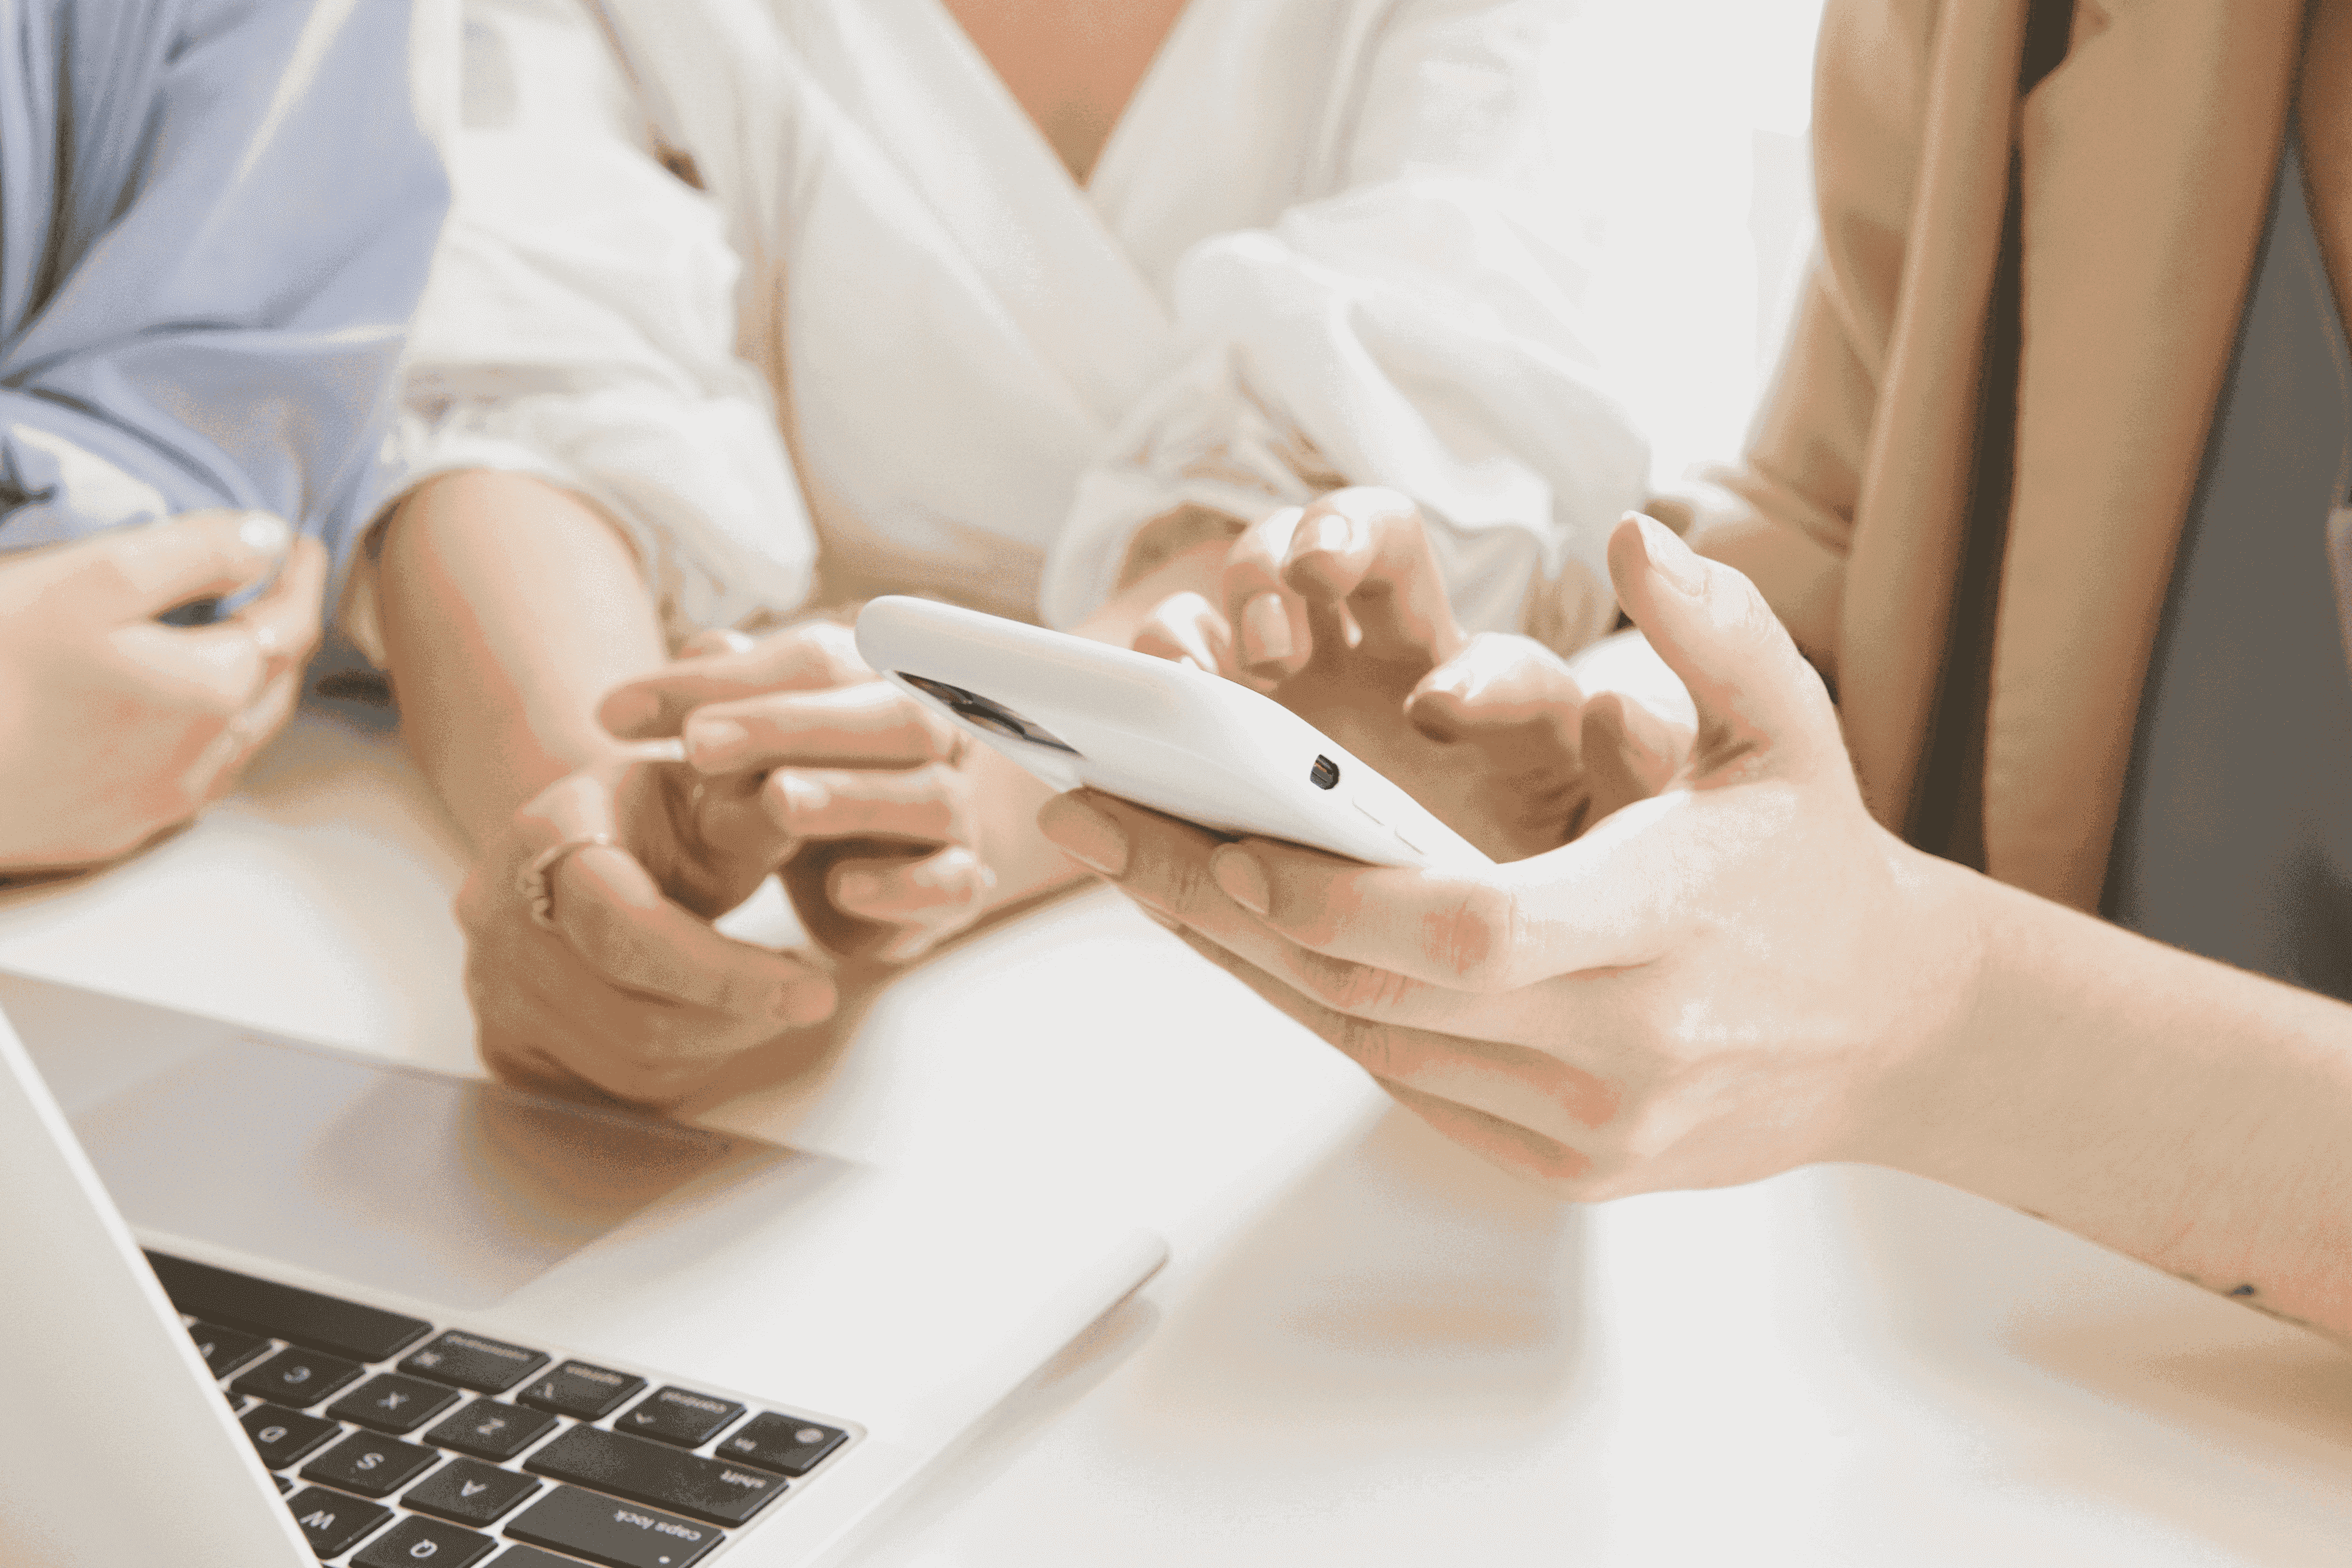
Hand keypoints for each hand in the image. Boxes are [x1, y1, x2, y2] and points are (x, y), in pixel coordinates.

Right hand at [0, 511, 324, 872]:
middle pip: (275, 686)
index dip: (300, 577)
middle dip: (285, 631)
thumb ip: (194, 553)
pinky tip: (188, 719)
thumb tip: (271, 540)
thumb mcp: (92, 579)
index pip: (290, 624)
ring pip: (240, 739)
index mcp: (215, 688)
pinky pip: (191, 780)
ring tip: (246, 644)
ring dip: (255, 688)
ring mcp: (159, 803)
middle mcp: (204, 757)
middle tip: (281, 588)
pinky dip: (209, 737)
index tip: (301, 545)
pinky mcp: (113, 831)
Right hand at [456, 756, 838, 1107]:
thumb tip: (796, 808)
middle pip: (637, 1017)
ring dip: (722, 1045)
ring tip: (759, 997)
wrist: (576, 840)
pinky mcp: (504, 1044)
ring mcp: (493, 987)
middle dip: (743, 1017)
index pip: (630, 929)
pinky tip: (708, 1020)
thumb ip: (752, 813)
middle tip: (807, 995)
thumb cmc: (656, 817)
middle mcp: (497, 916)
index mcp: (546, 835)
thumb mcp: (708, 793)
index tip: (813, 992)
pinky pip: (614, 1094)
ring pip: (633, 1067)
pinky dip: (683, 1069)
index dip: (726, 974)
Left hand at [600, 620, 992, 961]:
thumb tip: (618, 707)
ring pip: (929, 795)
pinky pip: (950, 883)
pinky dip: (902, 886)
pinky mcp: (955, 887)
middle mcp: (930, 738)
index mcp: (879, 680)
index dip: (731, 682)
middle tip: (700, 748)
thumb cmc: (799, 778)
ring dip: (852, 796)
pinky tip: (842, 888)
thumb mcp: (740, 739)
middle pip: (893, 715)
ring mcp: (951, 813)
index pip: (818, 660)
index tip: (627, 715)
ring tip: (778, 802)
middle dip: (796, 725)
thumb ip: (692, 710)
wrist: (864, 862)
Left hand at [1041, 514, 1983, 1197]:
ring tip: (1143, 877)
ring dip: (1250, 962)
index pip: (1457, 931)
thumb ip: (1714, 627)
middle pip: (1375, 997)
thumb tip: (1636, 533)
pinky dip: (1322, 1011)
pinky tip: (1246, 942)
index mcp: (1661, 927)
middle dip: (1221, 915)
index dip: (1324, 893)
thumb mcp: (1789, 728)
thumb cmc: (1815, 864)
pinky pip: (1407, 1089)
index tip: (1216, 840)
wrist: (1897, 1031)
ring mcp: (1588, 1126)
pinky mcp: (1566, 1169)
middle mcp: (1619, 1048)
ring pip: (1371, 1049)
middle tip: (1107, 833)